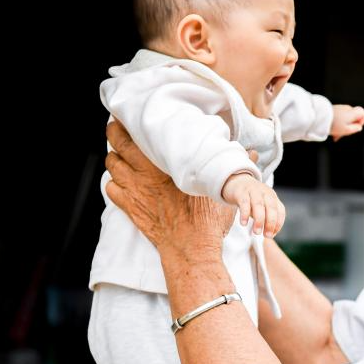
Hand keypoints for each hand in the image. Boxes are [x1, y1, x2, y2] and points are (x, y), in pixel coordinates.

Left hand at [103, 119, 236, 257]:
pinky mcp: (130, 207)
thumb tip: (251, 153)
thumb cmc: (206, 219)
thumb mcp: (223, 189)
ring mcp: (134, 191)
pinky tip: (122, 182)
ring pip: (112, 165)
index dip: (131, 123)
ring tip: (119, 154)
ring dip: (114, 158)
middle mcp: (145, 174)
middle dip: (114, 133)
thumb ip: (233, 167)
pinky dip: (114, 183)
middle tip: (115, 128)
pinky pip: (111, 189)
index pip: (140, 135)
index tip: (132, 116)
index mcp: (166, 164)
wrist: (190, 247)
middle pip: (118, 145)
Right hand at [220, 172, 286, 237]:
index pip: (280, 211)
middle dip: (270, 223)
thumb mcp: (262, 206)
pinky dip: (245, 214)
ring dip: (259, 220)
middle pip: (271, 208)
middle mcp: (265, 193)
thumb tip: (269, 234)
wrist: (237, 181)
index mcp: (273, 197)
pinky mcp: (241, 192)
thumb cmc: (251, 199)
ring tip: (256, 232)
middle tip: (266, 236)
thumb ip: (267, 218)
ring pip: (259, 205)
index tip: (272, 235)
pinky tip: (244, 223)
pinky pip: (244, 203)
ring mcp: (253, 191)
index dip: (278, 224)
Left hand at [329, 104, 363, 141]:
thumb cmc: (333, 124)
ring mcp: (341, 108)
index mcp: (353, 113)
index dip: (363, 121)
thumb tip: (359, 127)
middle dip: (350, 127)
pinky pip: (339, 118)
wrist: (319, 117)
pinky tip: (332, 131)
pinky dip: (338, 124)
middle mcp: (348, 108)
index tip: (356, 127)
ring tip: (335, 135)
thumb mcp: (346, 130)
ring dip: (342, 127)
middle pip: (354, 118)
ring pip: (346, 119)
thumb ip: (355, 128)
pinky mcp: (334, 110)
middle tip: (343, 135)